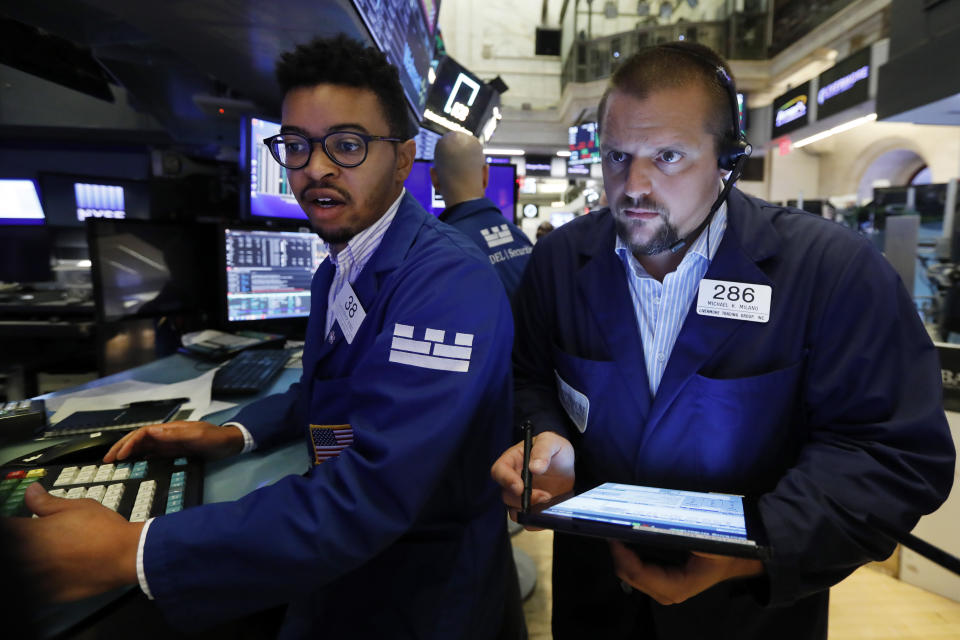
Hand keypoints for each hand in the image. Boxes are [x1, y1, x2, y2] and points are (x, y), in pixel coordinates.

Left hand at [7, 483, 142, 600]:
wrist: (126, 555)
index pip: (6, 528)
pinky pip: (30, 591)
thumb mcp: (78, 506)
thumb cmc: (105, 530)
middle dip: (19, 544)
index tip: (16, 525)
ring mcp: (36, 578)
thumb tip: (31, 492)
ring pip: (19, 571)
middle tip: (35, 541)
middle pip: (11, 550)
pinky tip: (47, 574)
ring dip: (27, 563)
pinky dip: (35, 581)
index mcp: (32, 532)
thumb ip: (47, 502)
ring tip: (42, 558)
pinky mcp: (47, 594)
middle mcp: (29, 556)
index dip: (11, 525)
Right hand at [104, 420, 243, 462]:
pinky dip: (140, 458)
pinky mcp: (174, 451)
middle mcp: (166, 434)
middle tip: (107, 460)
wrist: (230, 443)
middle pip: (138, 438)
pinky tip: (133, 465)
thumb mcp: (197, 436)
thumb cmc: (215, 438)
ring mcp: (169, 443)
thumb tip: (151, 431)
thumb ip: (175, 434)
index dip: (129, 443)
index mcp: (170, 429)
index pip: (143, 433)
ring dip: (128, 452)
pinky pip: (152, 453)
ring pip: (143, 446)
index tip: (120, 456)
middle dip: (122, 447)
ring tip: (114, 463)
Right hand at [490, 430, 574, 524]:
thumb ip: (543, 450)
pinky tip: (549, 512)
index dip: (506, 480)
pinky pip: (527, 521)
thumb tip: (535, 467)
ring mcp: (521, 496)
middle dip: (524, 498)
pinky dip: (536, 521)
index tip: (520, 487)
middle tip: (545, 496)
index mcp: (513, 460)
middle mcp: (513, 479)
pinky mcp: (531, 508)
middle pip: (506, 494)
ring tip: (550, 502)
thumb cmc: (555, 450)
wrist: (569, 467)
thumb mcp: (552, 442)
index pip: (499, 471)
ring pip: (514, 510)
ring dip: (531, 510)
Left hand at [608, 540, 763, 604]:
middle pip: (631, 576)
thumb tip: (665, 522)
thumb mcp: (711, 541)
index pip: (641, 575)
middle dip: (618, 555)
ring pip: (632, 575)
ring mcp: (664, 587)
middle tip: (609, 528)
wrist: (737, 558)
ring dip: (622, 555)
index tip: (613, 535)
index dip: (623, 556)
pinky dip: (629, 556)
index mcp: (679, 585)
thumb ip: (690, 535)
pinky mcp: (662, 580)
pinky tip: (626, 538)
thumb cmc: (725, 549)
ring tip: (616, 531)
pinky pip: (638, 571)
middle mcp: (668, 591)